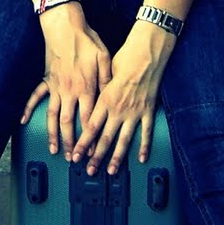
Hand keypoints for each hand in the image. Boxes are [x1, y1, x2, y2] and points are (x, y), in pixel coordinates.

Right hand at [21, 7, 111, 161]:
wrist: (64, 26)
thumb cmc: (86, 41)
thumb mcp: (105, 59)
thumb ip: (107, 82)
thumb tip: (112, 100)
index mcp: (86, 88)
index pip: (88, 120)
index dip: (89, 139)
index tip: (90, 153)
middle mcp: (69, 92)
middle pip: (68, 123)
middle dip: (71, 143)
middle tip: (72, 159)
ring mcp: (55, 87)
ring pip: (52, 116)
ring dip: (52, 134)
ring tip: (54, 149)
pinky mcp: (46, 79)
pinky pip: (36, 96)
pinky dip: (28, 109)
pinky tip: (23, 121)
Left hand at [73, 21, 174, 175]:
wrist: (147, 53)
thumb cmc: (124, 58)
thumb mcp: (103, 72)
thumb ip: (97, 90)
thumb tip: (87, 100)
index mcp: (104, 99)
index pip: (90, 127)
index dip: (82, 143)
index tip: (75, 155)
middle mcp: (118, 109)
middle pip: (105, 138)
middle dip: (96, 156)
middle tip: (89, 169)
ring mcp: (134, 112)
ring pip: (124, 140)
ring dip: (116, 157)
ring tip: (111, 171)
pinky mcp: (148, 111)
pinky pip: (146, 133)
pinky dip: (144, 147)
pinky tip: (141, 159)